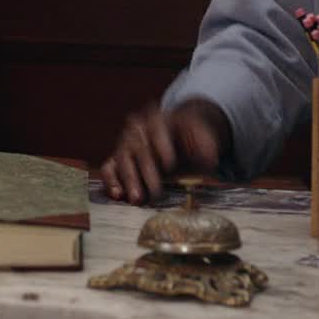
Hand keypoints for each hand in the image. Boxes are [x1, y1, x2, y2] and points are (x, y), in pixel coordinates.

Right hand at [100, 99, 231, 204]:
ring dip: (128, 180)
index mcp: (158, 119)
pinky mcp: (118, 159)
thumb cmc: (189, 138)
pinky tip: (117, 195)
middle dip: (146, 172)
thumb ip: (207, 144)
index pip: (157, 130)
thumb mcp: (202, 136)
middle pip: (138, 149)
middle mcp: (137, 130)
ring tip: (137, 199)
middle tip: (156, 192)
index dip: (162, 146)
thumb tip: (209, 157)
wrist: (176, 137)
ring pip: (121, 160)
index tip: (171, 163)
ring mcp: (125, 144)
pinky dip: (111, 181)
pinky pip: (109, 168)